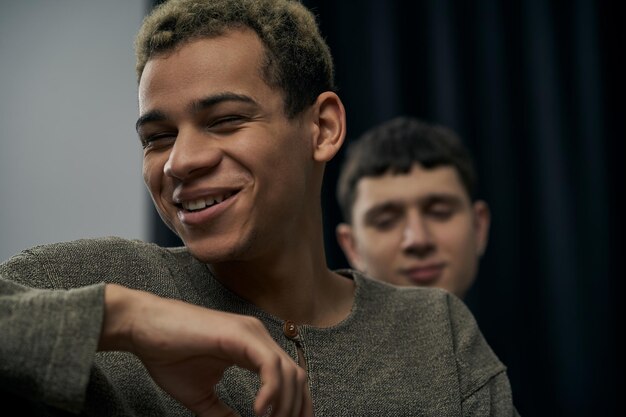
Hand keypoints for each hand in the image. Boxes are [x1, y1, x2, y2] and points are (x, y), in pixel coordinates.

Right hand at [100, 284, 311, 416]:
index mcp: (253, 349)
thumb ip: (222, 412)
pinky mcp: (240, 334)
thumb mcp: (201, 395)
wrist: (143, 328)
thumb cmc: (168, 355)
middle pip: (297, 376)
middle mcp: (258, 338)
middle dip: (298, 409)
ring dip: (285, 405)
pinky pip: (269, 365)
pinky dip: (271, 390)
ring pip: (288, 372)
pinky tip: (260, 410)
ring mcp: (251, 333)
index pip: (289, 377)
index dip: (297, 406)